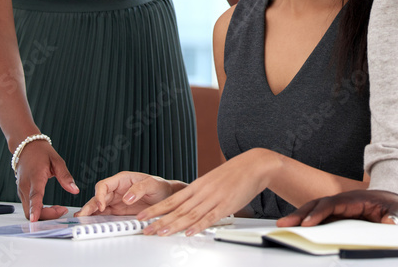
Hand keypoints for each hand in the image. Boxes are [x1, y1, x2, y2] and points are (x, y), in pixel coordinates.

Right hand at [13, 140, 78, 221]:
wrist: (26, 147)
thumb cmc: (41, 153)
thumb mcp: (57, 161)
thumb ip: (65, 177)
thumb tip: (75, 190)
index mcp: (35, 178)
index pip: (34, 197)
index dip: (35, 209)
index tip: (35, 219)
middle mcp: (25, 187)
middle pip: (30, 210)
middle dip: (46, 216)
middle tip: (63, 210)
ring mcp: (21, 191)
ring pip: (28, 211)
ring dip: (44, 214)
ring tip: (60, 208)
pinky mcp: (22, 193)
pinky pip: (29, 207)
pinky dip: (39, 211)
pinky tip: (51, 207)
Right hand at [74, 171, 175, 216]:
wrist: (168, 198)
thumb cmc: (160, 187)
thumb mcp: (152, 184)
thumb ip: (140, 188)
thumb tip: (126, 197)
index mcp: (122, 180)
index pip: (104, 185)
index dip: (100, 195)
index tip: (101, 205)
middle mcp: (117, 190)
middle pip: (98, 197)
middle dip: (89, 206)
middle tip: (83, 216)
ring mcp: (117, 201)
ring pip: (98, 207)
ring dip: (90, 213)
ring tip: (82, 221)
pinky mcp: (119, 211)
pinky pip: (105, 215)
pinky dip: (97, 219)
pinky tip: (92, 224)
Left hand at [137, 149, 274, 235]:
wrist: (255, 165)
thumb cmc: (235, 173)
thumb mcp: (213, 180)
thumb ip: (201, 192)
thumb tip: (189, 203)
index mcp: (198, 185)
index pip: (172, 199)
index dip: (156, 209)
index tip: (142, 216)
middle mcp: (203, 192)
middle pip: (177, 209)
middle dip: (159, 220)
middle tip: (145, 229)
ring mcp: (214, 198)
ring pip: (190, 214)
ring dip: (174, 225)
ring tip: (161, 233)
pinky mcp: (227, 205)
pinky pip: (211, 217)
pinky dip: (199, 225)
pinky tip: (190, 231)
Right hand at [277, 189, 397, 226]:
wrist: (395, 202)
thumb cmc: (396, 207)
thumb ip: (396, 218)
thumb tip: (389, 223)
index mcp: (356, 199)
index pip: (333, 204)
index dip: (319, 213)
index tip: (308, 223)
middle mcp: (344, 201)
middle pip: (318, 204)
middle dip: (300, 213)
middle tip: (283, 224)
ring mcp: (340, 208)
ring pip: (315, 209)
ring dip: (299, 216)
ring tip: (282, 226)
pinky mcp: (338, 215)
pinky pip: (319, 217)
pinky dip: (306, 221)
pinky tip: (295, 229)